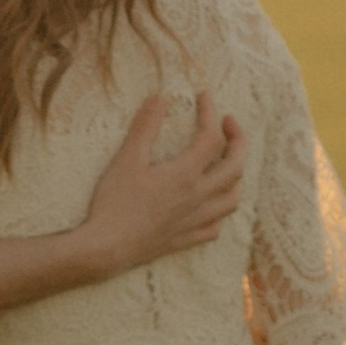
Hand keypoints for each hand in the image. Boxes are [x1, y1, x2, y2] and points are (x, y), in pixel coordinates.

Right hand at [76, 90, 244, 280]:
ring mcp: (195, 220)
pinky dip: (219, 212)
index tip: (204, 96)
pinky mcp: (186, 239)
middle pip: (236, 166)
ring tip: (226, 163)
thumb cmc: (114, 203)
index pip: (211, 136)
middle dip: (238, 140)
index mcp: (186, 174)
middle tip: (228, 123)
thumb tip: (159, 98)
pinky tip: (209, 206)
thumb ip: (145, 128)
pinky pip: (215, 227)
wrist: (107, 248)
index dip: (211, 112)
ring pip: (233, 198)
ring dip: (235, 176)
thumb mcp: (126, 160)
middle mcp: (199, 197)